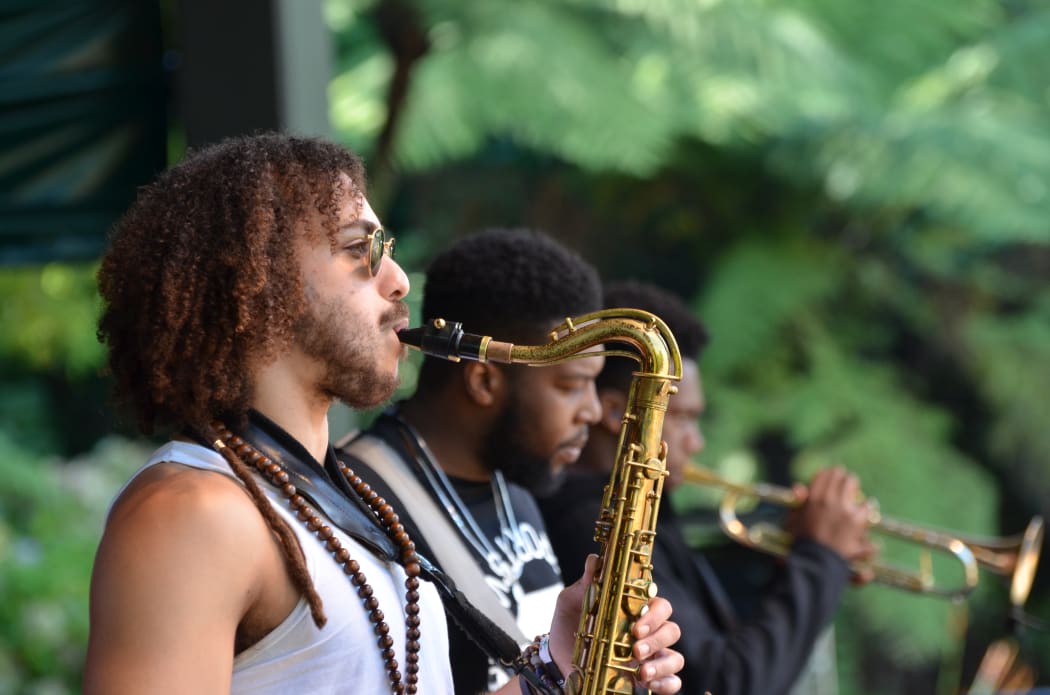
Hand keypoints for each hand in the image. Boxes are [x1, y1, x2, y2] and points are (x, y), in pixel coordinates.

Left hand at [548, 555, 683, 692]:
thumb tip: (594, 561)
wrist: (559, 663)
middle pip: (671, 629)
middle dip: (657, 639)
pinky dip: (666, 683)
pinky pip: (673, 682)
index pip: (659, 604)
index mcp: (635, 611)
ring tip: (641, 672)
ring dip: (662, 664)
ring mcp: (651, 657)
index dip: (654, 614)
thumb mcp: (570, 604)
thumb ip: (584, 585)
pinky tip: (648, 684)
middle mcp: (648, 632)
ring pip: (676, 657)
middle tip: (635, 649)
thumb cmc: (569, 629)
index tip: (636, 626)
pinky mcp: (650, 680)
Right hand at [788, 466, 875, 582]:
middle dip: (841, 476)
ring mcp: (844, 509)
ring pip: (852, 485)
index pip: (821, 477)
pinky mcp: (858, 520)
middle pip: (838, 478)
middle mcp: (829, 500)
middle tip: (843, 476)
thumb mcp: (792, 521)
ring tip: (853, 483)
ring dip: (852, 485)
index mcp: (812, 499)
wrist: (817, 562)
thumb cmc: (801, 544)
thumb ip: (797, 503)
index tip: (829, 472)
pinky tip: (870, 505)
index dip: (826, 474)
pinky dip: (868, 505)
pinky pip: (867, 506)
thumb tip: (799, 487)